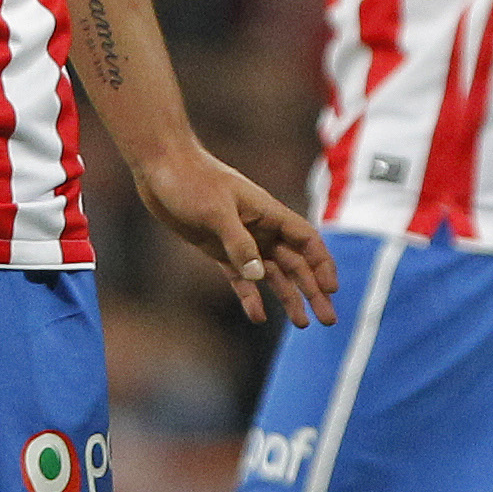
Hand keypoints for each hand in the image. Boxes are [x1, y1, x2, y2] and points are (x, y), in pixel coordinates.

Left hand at [134, 147, 336, 327]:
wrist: (160, 167)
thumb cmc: (191, 180)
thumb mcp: (216, 211)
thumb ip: (238, 243)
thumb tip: (259, 276)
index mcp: (268, 213)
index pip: (306, 240)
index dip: (322, 264)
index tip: (332, 289)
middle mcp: (260, 229)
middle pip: (295, 263)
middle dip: (313, 291)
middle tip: (328, 320)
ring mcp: (240, 240)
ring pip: (272, 274)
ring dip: (288, 297)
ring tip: (302, 324)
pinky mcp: (218, 249)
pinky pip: (240, 278)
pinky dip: (250, 296)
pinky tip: (258, 316)